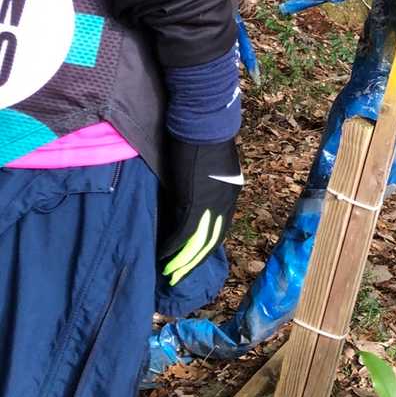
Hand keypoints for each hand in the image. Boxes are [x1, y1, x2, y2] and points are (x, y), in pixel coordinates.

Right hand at [158, 135, 243, 286]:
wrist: (205, 121)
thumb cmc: (205, 134)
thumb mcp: (210, 164)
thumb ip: (204, 183)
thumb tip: (190, 197)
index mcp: (231, 192)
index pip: (219, 227)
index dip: (206, 245)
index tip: (194, 257)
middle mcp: (225, 203)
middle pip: (211, 240)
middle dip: (194, 260)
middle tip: (179, 275)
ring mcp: (212, 205)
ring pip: (198, 242)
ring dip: (183, 260)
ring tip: (170, 274)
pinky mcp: (195, 203)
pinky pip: (183, 233)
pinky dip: (172, 247)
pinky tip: (163, 256)